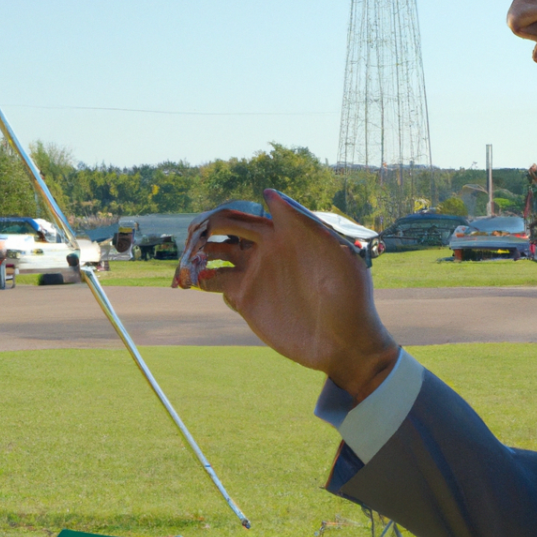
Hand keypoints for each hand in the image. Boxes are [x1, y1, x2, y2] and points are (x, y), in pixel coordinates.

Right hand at [194, 190, 397, 402]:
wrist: (346, 343)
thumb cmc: (349, 295)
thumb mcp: (333, 253)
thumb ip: (301, 222)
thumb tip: (268, 193)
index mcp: (282, 235)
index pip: (243, 215)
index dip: (221, 214)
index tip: (207, 224)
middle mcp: (263, 251)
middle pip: (221, 232)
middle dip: (201, 232)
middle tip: (188, 241)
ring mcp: (253, 275)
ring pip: (213, 256)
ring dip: (195, 255)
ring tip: (187, 263)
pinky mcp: (246, 300)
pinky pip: (215, 284)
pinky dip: (200, 279)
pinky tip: (196, 282)